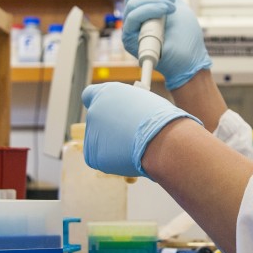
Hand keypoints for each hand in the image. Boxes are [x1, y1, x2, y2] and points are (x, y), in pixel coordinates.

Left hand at [81, 82, 201, 176]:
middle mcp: (94, 111)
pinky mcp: (93, 156)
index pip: (90, 94)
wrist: (163, 141)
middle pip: (97, 121)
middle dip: (110, 128)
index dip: (99, 104)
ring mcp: (91, 134)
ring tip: (136, 146)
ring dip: (115, 145)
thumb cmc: (161, 120)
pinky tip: (130, 157)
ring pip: (101, 141)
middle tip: (130, 135)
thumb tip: (125, 114)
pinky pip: (103, 158)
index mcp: (106, 93)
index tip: (109, 111)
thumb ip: (127, 106)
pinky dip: (114, 160)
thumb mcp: (144, 102)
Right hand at [122, 0, 212, 89]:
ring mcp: (131, 29)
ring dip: (155, 0)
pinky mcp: (129, 40)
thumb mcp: (176, 7)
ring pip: (132, 3)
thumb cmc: (186, 38)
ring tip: (171, 8)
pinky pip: (132, 17)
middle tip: (171, 0)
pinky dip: (150, 9)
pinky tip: (165, 12)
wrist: (190, 59)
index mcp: (143, 11)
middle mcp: (134, 19)